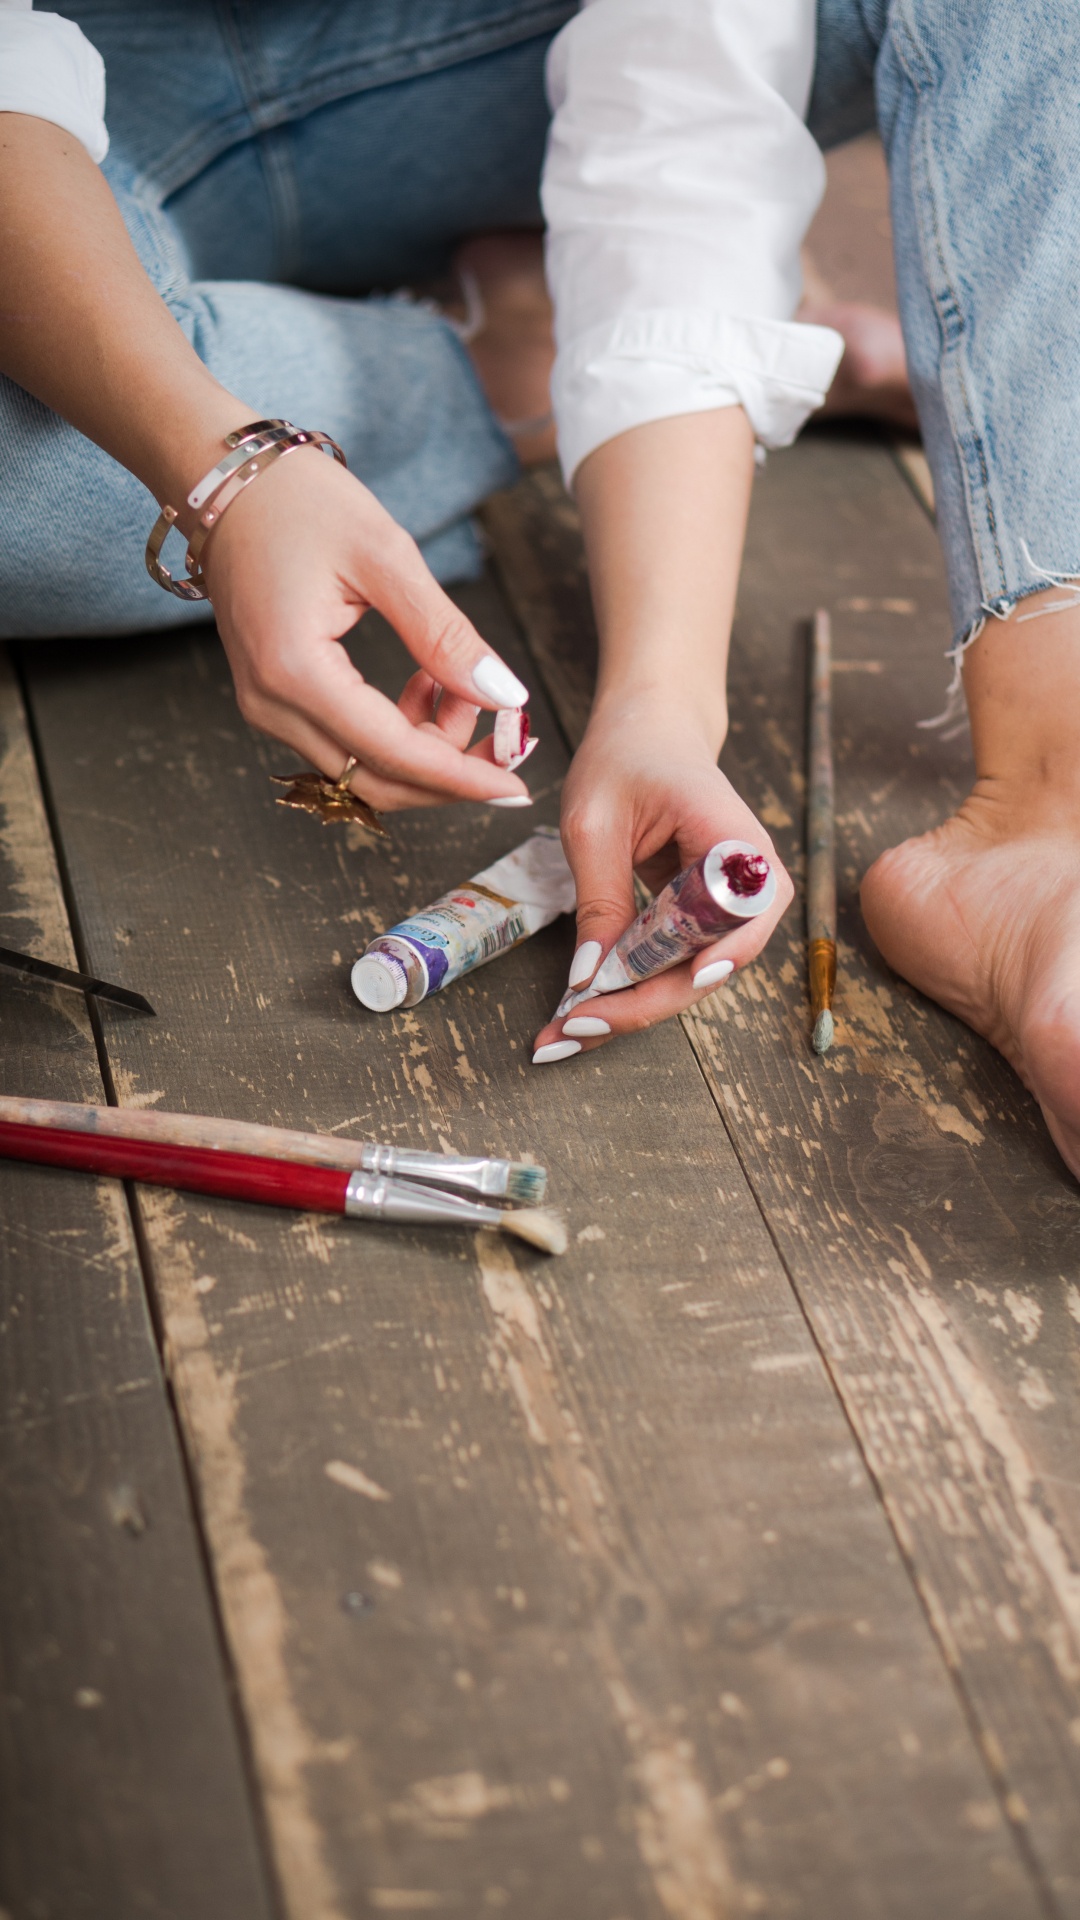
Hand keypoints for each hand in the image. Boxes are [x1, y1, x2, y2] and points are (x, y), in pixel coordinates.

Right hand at [201, 446, 533, 810]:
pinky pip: (343, 742)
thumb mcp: (385, 556)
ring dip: (423, 747)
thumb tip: (503, 694)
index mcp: (295, 671)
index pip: (392, 754)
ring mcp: (265, 706)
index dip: (460, 777)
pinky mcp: (272, 698)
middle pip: (374, 780)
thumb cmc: (296, 500)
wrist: (223, 479)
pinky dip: (395, 731)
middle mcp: (270, 704)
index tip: (516, 784)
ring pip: (360, 768)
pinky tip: (424, 682)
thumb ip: (444, 634)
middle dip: (447, 771)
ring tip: (457, 682)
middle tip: (503, 734)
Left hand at [531, 694, 792, 1061]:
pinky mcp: (705, 920)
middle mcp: (751, 884)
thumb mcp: (595, 821)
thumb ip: (599, 897)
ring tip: (564, 1033)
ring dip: (629, 1008)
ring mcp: (733, 907)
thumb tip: (589, 979)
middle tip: (570, 1031)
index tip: (631, 997)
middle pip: (707, 968)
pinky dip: (629, 989)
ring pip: (688, 977)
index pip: (730, 928)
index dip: (685, 973)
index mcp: (737, 844)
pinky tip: (581, 1010)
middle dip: (638, 1006)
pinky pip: (673, 965)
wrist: (652, 730)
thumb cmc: (627, 757)